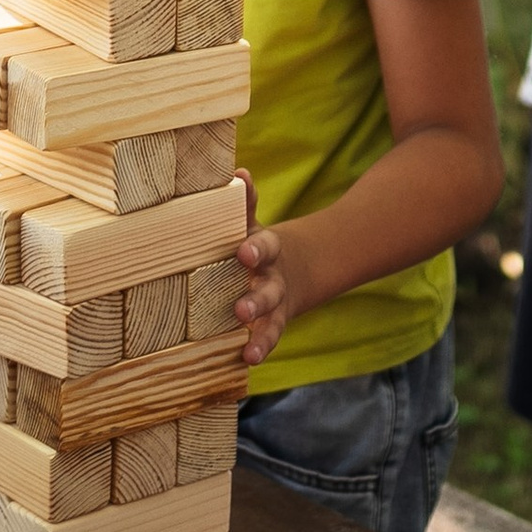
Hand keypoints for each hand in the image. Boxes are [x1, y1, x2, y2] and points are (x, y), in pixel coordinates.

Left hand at [229, 186, 287, 366]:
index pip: (263, 245)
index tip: (242, 252)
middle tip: (241, 308)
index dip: (254, 249)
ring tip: (249, 349)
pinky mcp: (274, 324)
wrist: (295, 267)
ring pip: (270, 317)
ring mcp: (275, 303)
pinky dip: (261, 348)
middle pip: (268, 289)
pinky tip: (250, 359)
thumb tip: (237, 172)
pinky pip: (268, 337)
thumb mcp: (251, 222)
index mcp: (265, 248)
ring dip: (259, 331)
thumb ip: (245, 202)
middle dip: (256, 299)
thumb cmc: (256, 242)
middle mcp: (272, 277)